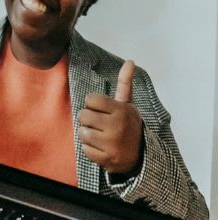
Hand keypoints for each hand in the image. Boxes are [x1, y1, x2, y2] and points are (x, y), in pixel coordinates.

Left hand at [78, 60, 143, 175]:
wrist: (138, 155)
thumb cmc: (128, 125)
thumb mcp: (128, 104)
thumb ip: (125, 84)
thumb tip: (129, 61)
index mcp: (121, 110)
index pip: (91, 99)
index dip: (92, 104)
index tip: (101, 110)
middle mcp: (117, 125)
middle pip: (83, 115)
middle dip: (87, 120)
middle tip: (98, 124)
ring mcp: (111, 143)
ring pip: (81, 132)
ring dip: (87, 134)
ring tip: (99, 135)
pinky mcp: (106, 158)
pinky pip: (84, 149)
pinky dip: (89, 149)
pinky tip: (101, 148)